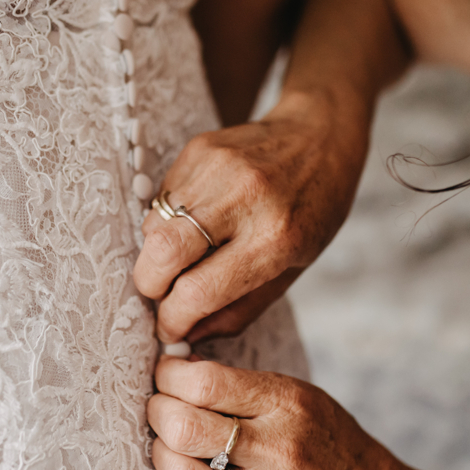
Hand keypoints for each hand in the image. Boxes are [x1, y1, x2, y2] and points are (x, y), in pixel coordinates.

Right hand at [132, 92, 368, 342]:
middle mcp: (244, 200)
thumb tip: (189, 336)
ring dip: (157, 254)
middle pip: (163, 253)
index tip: (170, 330)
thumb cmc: (314, 207)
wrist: (320, 133)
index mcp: (275, 239)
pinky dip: (167, 222)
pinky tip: (193, 222)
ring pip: (155, 226)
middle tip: (160, 297)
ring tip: (184, 257)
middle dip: (149, 287)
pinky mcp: (199, 149)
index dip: (174, 320)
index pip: (200, 291)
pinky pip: (162, 198)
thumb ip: (241, 308)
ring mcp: (217, 169)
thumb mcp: (295, 266)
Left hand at [147, 355, 426, 469]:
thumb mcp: (306, 400)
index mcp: (287, 404)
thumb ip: (248, 386)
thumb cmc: (336, 448)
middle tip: (159, 408)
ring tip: (168, 446)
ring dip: (161, 455)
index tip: (166, 374)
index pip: (205, 381)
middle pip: (183, 424)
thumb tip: (181, 367)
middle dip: (156, 410)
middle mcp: (274, 448)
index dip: (169, 374)